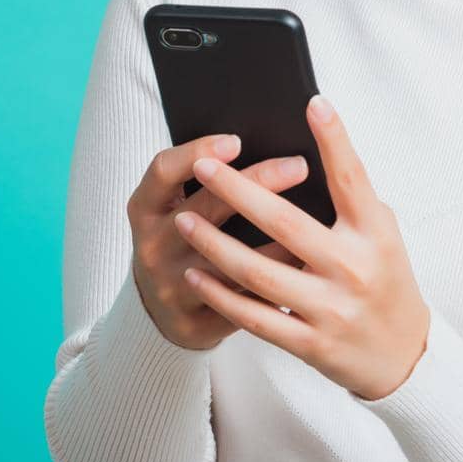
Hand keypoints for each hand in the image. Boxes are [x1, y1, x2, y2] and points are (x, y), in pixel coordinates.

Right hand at [127, 133, 313, 350]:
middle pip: (204, 208)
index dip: (197, 151)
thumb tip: (268, 143)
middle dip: (255, 182)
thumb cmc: (180, 243)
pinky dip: (276, 281)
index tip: (237, 139)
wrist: (161, 311)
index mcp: (145, 209)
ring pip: (228, 260)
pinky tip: (306, 266)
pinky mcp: (194, 322)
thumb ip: (207, 183)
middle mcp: (153, 246)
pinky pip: (243, 302)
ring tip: (317, 219)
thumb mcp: (176, 208)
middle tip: (299, 165)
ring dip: (275, 239)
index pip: (163, 170)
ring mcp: (170, 286)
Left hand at [169, 95, 430, 400]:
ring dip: (215, 245)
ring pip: (259, 272)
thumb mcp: (382, 233)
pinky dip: (222, 295)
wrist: (403, 355)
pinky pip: (256, 317)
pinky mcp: (311, 343)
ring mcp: (330, 308)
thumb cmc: (384, 278)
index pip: (352, 179)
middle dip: (238, 191)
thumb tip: (304, 152)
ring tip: (185, 220)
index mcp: (374, 233)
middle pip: (286, 223)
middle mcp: (353, 268)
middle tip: (203, 166)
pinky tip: (197, 274)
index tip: (312, 104)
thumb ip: (350, 200)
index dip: (335, 139)